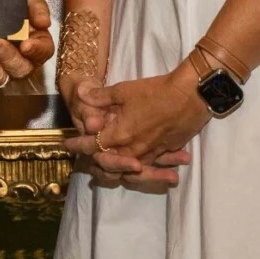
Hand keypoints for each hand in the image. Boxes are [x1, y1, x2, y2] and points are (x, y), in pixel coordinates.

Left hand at [0, 0, 53, 87]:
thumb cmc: (11, 2)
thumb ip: (38, 7)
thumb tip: (44, 22)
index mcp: (37, 44)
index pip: (43, 52)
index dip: (36, 51)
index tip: (26, 44)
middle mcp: (21, 61)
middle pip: (19, 69)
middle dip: (6, 56)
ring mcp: (0, 68)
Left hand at [80, 65, 209, 172]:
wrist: (192, 95)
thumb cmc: (157, 91)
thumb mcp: (125, 90)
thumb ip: (101, 97)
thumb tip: (80, 95)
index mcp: (121, 134)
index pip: (93, 145)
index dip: (78, 145)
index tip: (67, 145)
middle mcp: (134, 149)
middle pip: (109, 161)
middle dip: (94, 160)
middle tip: (83, 160)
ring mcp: (151, 152)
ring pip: (129, 168)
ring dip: (116, 166)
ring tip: (105, 166)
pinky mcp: (165, 151)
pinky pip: (147, 165)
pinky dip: (137, 166)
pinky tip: (134, 165)